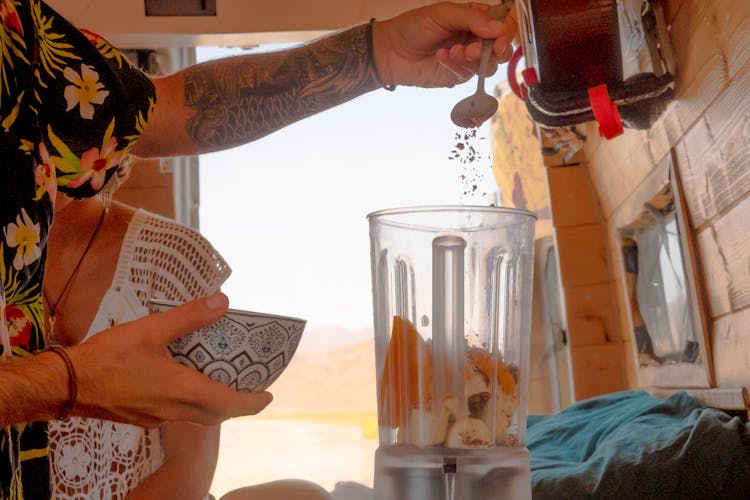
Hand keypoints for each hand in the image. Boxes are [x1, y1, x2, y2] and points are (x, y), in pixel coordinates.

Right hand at [67, 293, 272, 426]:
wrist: (66, 385)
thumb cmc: (108, 357)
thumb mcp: (152, 329)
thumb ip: (189, 317)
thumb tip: (223, 302)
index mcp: (183, 391)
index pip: (231, 404)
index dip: (253, 402)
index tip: (267, 395)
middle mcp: (175, 410)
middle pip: (217, 415)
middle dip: (237, 405)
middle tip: (248, 388)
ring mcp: (157, 418)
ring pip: (198, 418)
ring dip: (215, 406)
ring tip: (221, 383)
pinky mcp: (142, 418)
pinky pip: (178, 415)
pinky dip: (192, 405)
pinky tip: (184, 384)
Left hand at [373, 2, 518, 87]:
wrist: (391, 51)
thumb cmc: (413, 27)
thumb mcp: (444, 14)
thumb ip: (472, 18)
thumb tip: (499, 28)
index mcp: (474, 19)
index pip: (503, 24)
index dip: (506, 31)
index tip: (498, 38)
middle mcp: (475, 39)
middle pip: (502, 48)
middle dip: (494, 50)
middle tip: (475, 49)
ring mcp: (468, 59)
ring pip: (489, 65)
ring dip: (473, 59)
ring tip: (454, 52)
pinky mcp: (458, 75)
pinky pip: (468, 75)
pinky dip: (457, 66)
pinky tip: (441, 57)